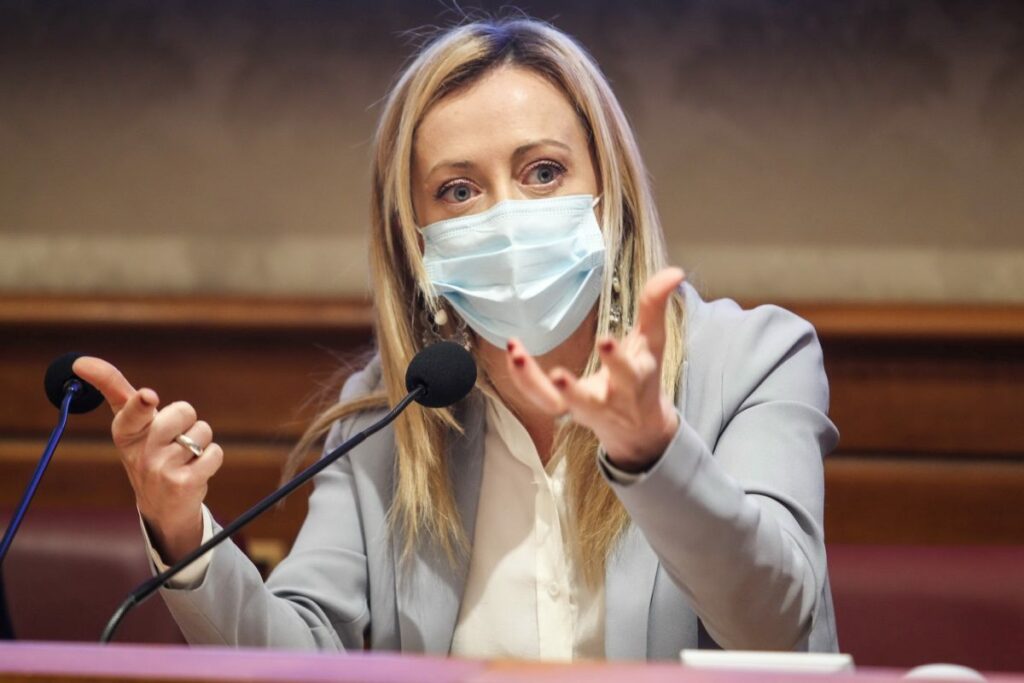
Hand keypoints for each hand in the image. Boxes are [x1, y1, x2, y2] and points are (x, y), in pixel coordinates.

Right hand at [72, 357, 223, 561]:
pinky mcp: (183, 484)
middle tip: (175, 438)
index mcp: (124, 432)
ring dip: (200, 441)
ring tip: (184, 457)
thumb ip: (114, 390)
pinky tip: (195, 470)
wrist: (163, 506)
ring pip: (202, 431)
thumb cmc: (148, 451)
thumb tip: (81, 361)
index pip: (130, 410)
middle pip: (183, 410)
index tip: (147, 396)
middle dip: (187, 419)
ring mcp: (160, 469)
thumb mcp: (130, 423)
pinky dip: (212, 458)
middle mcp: (140, 451)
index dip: (142, 403)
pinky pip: (214, 452)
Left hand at [505, 267, 684, 470]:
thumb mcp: (653, 341)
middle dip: (575, 391)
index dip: (616, 360)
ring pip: (556, 404)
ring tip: (518, 357)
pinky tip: (514, 353)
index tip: (605, 342)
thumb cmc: (645, 376)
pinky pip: (539, 397)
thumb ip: (656, 306)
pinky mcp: (563, 409)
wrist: (638, 426)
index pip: (628, 373)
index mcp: (635, 381)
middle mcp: (608, 400)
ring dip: (534, 384)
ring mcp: (582, 408)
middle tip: (558, 375)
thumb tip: (675, 272)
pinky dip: (524, 378)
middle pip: (590, 401)